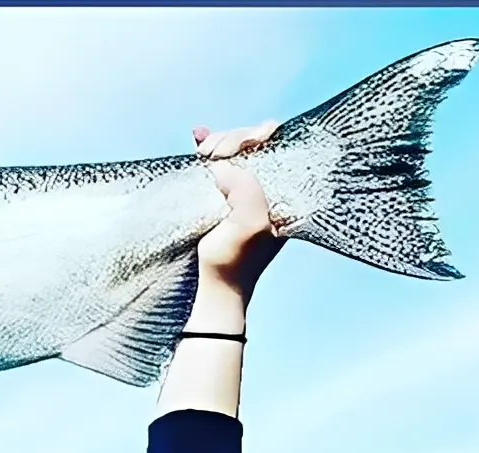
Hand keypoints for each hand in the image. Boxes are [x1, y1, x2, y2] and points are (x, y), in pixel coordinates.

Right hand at [191, 122, 284, 306]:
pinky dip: (207, 149)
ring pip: (231, 152)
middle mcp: (264, 187)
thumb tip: (220, 165)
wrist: (216, 289)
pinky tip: (197, 138)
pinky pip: (218, 164)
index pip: (269, 145)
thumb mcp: (250, 220)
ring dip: (214, 146)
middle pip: (248, 144)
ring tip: (200, 151)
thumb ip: (244, 184)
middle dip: (227, 142)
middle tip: (208, 153)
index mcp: (280, 190)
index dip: (248, 138)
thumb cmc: (236, 260)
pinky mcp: (223, 198)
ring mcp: (242, 192)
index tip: (229, 149)